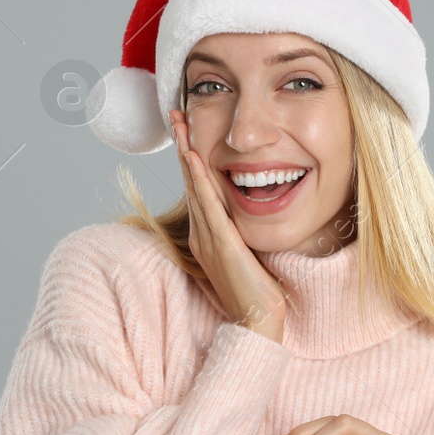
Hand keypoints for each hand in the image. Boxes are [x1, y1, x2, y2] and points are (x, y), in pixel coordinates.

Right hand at [169, 108, 286, 343]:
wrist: (258, 322)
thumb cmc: (258, 291)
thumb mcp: (248, 251)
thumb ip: (243, 229)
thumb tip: (253, 205)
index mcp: (206, 235)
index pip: (196, 187)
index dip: (189, 156)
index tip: (186, 128)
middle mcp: (201, 234)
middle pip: (190, 181)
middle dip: (182, 145)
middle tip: (175, 112)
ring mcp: (207, 238)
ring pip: (194, 187)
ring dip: (185, 152)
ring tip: (180, 124)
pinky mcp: (220, 244)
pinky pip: (208, 205)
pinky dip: (198, 179)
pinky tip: (193, 157)